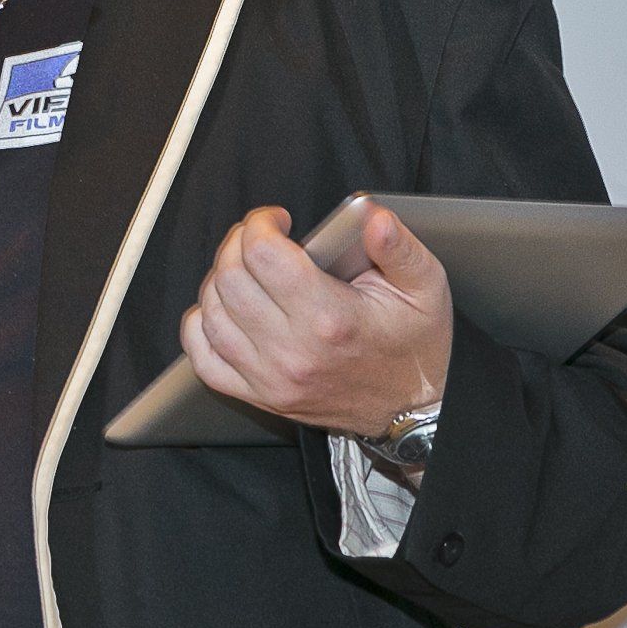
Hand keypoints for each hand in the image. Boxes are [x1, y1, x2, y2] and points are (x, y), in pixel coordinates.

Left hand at [180, 205, 453, 438]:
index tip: (277, 220)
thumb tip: (374, 218)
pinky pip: (205, 360)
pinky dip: (202, 328)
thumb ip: (399, 247)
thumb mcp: (425, 287)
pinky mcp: (261, 396)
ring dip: (219, 280)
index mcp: (330, 318)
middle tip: (260, 239)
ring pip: (211, 314)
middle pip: (229, 278)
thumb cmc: (416, 345)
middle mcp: (293, 351)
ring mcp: (271, 378)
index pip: (262, 254)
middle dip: (237, 244)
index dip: (261, 223)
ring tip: (245, 270)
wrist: (413, 409)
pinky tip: (222, 309)